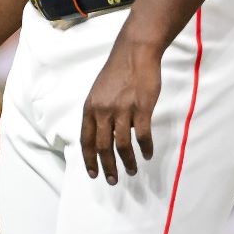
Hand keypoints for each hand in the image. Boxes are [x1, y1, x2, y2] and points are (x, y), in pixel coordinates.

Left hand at [80, 43, 160, 183]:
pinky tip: (147, 154)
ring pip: (122, 145)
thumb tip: (101, 134)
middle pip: (102, 147)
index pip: (86, 140)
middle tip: (113, 181)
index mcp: (90, 108)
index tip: (93, 174)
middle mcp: (103, 111)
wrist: (135, 52)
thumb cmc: (118, 71)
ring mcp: (122, 110)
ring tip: (132, 170)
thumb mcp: (99, 92)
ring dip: (127, 162)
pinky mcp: (141, 108)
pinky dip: (145, 148)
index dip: (89, 160)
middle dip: (107, 167)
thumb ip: (98, 112)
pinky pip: (142, 136)